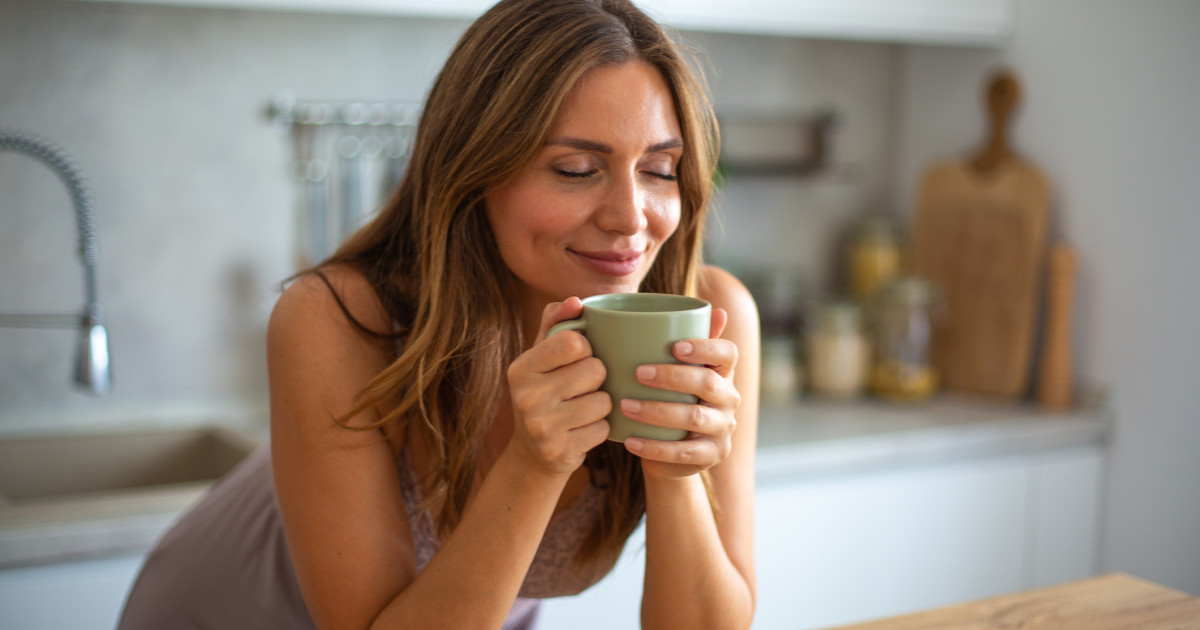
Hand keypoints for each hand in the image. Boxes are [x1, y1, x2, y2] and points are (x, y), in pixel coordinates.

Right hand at [504, 297, 611, 478]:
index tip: (579, 358)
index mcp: (521, 368)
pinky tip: (583, 429)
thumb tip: (575, 301)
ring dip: (602, 405)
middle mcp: (526, 396)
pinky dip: (600, 429)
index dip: (587, 348)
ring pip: (603, 401)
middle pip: (595, 370)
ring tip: (584, 409)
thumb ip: (557, 322)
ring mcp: (540, 427)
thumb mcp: (543, 357)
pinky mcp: (559, 451)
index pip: (574, 341)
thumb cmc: (545, 393)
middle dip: (597, 378)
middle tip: (582, 388)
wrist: (532, 454)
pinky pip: (603, 429)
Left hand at [620, 308, 740, 478]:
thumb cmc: (668, 399)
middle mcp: (729, 399)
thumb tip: (698, 305)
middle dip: (672, 377)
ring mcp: (723, 429)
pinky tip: (630, 440)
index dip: (706, 348)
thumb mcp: (673, 370)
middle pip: (708, 384)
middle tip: (638, 372)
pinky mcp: (711, 455)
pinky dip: (655, 448)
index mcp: (722, 372)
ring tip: (626, 405)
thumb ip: (678, 338)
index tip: (675, 346)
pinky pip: (685, 453)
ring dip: (658, 411)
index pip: (728, 353)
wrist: (669, 451)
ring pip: (695, 418)